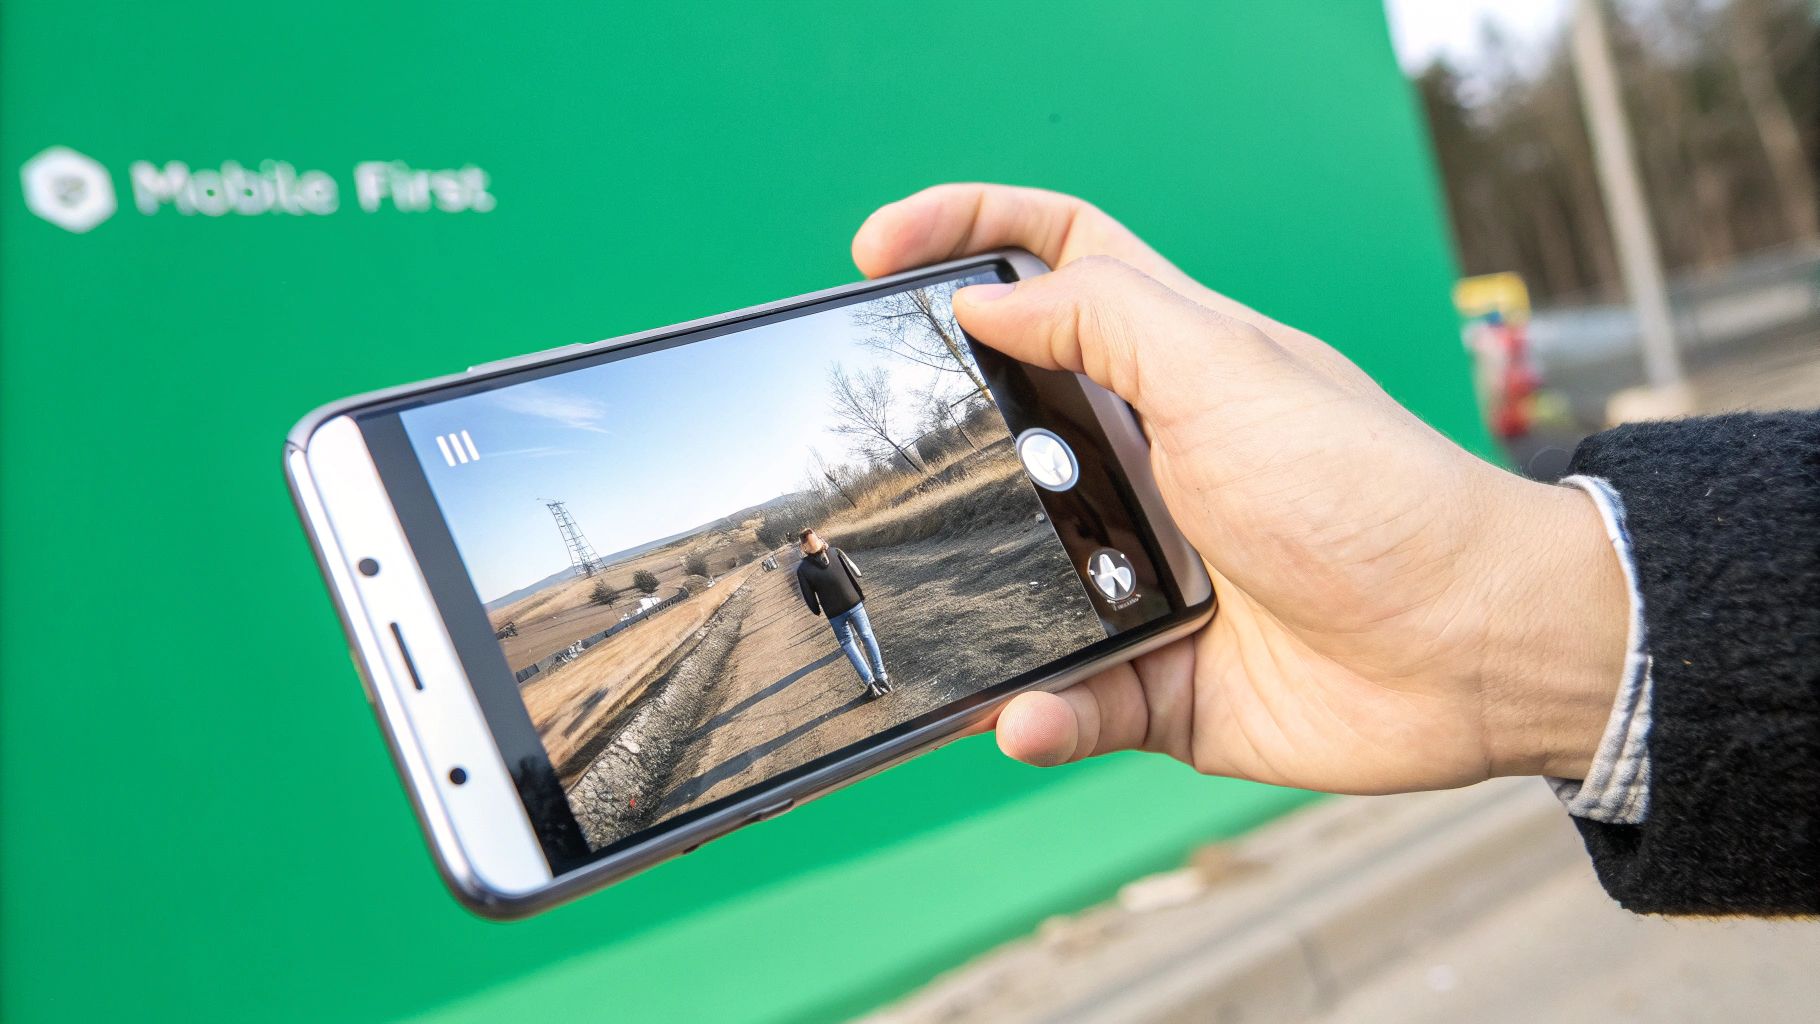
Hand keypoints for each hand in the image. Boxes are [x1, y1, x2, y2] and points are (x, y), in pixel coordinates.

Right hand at [853, 184, 1629, 791]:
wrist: (1471, 651)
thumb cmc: (1370, 492)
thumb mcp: (1226, 372)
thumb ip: (1103, 321)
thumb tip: (984, 298)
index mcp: (1168, 365)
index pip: (1057, 259)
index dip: (969, 232)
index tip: (876, 252)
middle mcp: (1148, 461)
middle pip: (1005, 422)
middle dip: (935, 437)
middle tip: (872, 457)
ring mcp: (1146, 571)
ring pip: (1014, 576)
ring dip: (974, 598)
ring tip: (938, 604)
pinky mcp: (1156, 674)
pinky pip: (1067, 698)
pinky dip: (1043, 713)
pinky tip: (1032, 715)